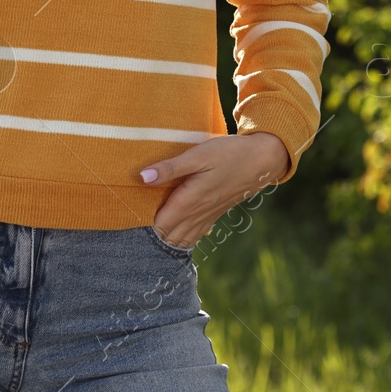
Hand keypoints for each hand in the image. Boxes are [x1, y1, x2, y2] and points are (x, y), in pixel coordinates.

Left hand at [140, 132, 289, 248]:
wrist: (262, 159)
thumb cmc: (229, 153)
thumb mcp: (198, 155)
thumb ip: (170, 167)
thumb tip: (142, 178)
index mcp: (191, 200)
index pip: (160, 224)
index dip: (143, 223)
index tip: (128, 215)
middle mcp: (199, 213)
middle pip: (169, 236)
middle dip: (152, 235)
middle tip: (134, 226)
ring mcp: (209, 215)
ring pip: (183, 239)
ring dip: (167, 238)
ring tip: (151, 231)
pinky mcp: (216, 213)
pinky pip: (195, 234)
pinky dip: (183, 237)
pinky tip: (176, 232)